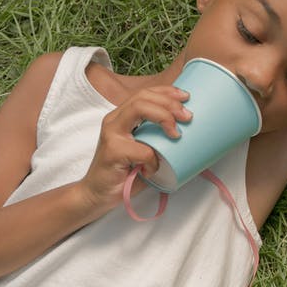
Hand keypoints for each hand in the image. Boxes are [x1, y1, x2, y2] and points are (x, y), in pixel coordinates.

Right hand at [79, 86, 191, 209]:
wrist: (98, 195)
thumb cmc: (125, 172)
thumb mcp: (143, 149)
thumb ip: (156, 136)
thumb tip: (187, 128)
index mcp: (122, 117)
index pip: (144, 93)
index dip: (166, 92)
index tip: (186, 97)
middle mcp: (114, 120)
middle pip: (143, 97)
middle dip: (169, 103)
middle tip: (187, 116)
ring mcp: (111, 134)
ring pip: (139, 109)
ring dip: (164, 117)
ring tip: (176, 134)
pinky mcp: (112, 152)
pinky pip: (143, 150)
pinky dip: (153, 161)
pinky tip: (150, 171)